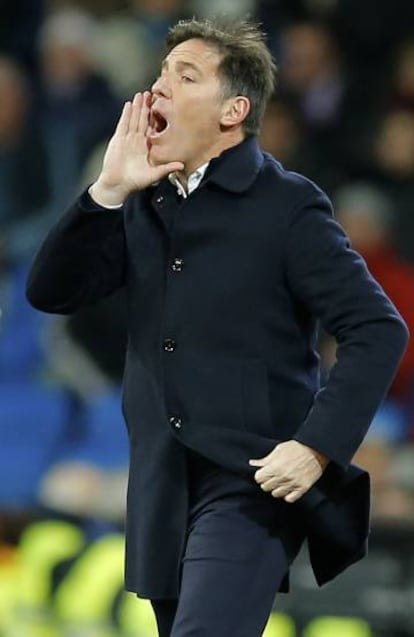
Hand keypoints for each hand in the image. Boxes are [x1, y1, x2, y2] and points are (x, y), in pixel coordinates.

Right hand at [90, 91, 183, 206]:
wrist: (118, 184)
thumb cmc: (135, 181)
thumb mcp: (154, 174)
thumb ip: (167, 168)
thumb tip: (182, 165)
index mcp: (145, 147)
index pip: (151, 129)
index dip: (154, 118)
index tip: (160, 106)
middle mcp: (136, 141)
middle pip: (141, 120)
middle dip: (145, 107)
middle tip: (150, 93)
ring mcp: (126, 139)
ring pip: (133, 119)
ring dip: (136, 107)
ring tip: (140, 95)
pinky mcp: (118, 139)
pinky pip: (123, 124)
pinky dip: (126, 114)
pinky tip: (129, 104)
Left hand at [249, 440, 328, 502]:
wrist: (316, 449)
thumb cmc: (296, 447)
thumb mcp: (279, 449)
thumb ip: (266, 459)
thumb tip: (253, 463)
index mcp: (275, 466)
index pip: (258, 478)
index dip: (261, 475)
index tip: (264, 473)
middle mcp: (283, 477)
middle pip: (266, 487)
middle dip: (267, 482)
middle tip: (273, 477)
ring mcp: (293, 484)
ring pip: (276, 494)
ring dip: (277, 489)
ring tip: (281, 482)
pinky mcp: (303, 488)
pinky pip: (289, 499)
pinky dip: (287, 495)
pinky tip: (289, 488)